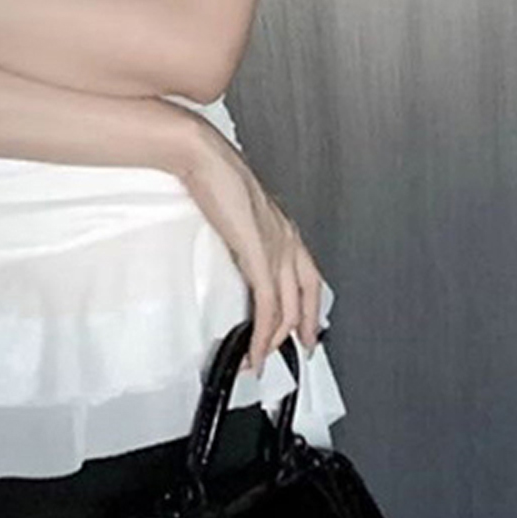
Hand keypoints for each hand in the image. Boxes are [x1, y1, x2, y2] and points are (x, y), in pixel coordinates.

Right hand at [177, 123, 326, 376]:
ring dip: (274, 340)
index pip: (309, 278)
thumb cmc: (216, 176)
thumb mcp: (237, 211)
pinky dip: (263, 332)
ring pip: (287, 308)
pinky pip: (268, 306)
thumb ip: (244, 232)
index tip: (307, 329)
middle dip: (301, 331)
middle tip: (296, 353)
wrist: (205, 159)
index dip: (311, 308)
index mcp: (284, 228)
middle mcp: (287, 240)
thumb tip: (238, 245)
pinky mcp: (259, 256)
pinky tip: (257, 346)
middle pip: (305, 298)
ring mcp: (276, 248)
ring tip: (263, 359)